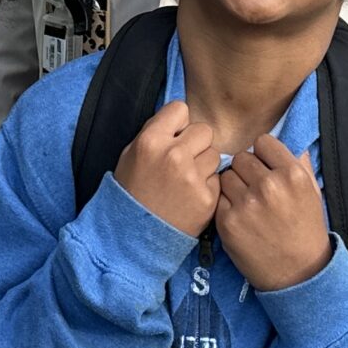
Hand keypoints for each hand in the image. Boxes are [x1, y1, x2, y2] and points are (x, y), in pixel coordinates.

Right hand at [112, 99, 218, 237]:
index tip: (175, 137)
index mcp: (151, 141)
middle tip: (184, 160)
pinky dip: (208, 185)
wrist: (134, 238)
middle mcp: (174, 155)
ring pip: (214, 154)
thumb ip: (155, 134)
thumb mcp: (130, 156)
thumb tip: (179, 121)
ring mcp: (193, 178)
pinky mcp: (208, 198)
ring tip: (187, 180)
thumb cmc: (131, 193)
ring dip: (204, 164)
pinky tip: (191, 196)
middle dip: (196, 143)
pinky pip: (217, 178)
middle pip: (204, 130)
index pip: (180, 109)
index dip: (178, 124)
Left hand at [215, 135, 330, 291]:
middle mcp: (269, 186)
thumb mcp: (312, 192)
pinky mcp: (228, 222)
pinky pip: (218, 198)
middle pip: (241, 158)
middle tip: (254, 188)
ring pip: (226, 176)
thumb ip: (298, 163)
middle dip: (246, 171)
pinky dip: (225, 206)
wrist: (298, 273)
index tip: (264, 167)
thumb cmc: (306, 230)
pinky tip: (239, 218)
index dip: (262, 155)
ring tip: (247, 204)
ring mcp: (247, 204)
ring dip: (233, 187)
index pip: (262, 142)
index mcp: (292, 174)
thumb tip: (283, 140)